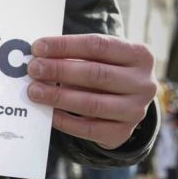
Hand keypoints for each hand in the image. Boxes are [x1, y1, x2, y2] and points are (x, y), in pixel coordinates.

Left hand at [27, 34, 156, 149]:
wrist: (124, 106)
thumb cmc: (104, 73)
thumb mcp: (99, 59)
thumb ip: (74, 55)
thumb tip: (38, 56)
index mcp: (139, 55)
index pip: (99, 45)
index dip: (65, 45)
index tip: (38, 47)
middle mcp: (143, 83)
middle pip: (96, 74)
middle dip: (59, 70)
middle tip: (33, 69)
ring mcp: (135, 110)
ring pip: (91, 104)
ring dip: (58, 96)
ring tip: (34, 91)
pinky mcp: (122, 133)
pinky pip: (87, 129)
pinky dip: (64, 121)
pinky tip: (47, 113)